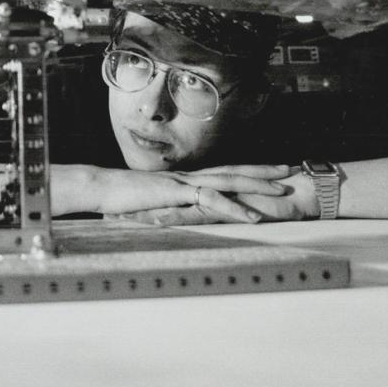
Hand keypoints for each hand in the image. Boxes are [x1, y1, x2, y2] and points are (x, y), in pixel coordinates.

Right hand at [95, 164, 295, 224]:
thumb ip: (165, 207)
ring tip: (282, 190)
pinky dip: (234, 208)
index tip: (268, 172)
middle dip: (262, 170)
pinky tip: (251, 216)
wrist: (99, 188)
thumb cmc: (118, 197)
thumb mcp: (148, 204)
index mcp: (184, 179)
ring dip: (257, 185)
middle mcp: (189, 177)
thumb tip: (174, 214)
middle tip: (288, 169)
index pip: (222, 172)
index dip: (246, 171)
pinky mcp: (178, 194)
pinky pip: (211, 201)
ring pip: (229, 181)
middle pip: (233, 170)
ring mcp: (184, 183)